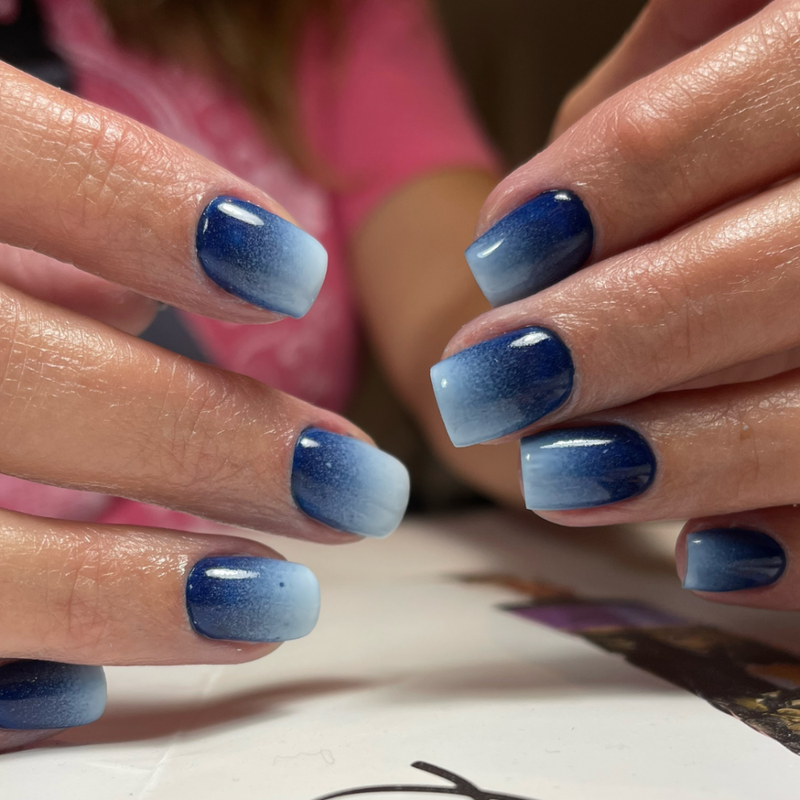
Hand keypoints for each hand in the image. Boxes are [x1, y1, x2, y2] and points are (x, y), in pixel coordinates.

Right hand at [0, 62, 407, 749]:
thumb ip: (28, 225)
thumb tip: (141, 290)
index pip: (21, 156)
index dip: (156, 213)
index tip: (294, 273)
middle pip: (30, 383)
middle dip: (217, 443)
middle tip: (357, 487)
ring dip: (140, 593)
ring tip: (280, 605)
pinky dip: (1, 672)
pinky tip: (87, 686)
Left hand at [431, 0, 799, 610]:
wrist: (767, 203)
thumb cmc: (713, 141)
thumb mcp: (695, 64)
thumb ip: (649, 92)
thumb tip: (525, 223)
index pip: (774, 93)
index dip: (627, 176)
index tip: (501, 249)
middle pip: (795, 269)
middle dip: (622, 333)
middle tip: (485, 382)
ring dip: (685, 455)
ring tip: (556, 473)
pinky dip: (792, 548)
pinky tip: (703, 554)